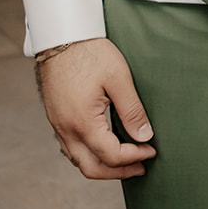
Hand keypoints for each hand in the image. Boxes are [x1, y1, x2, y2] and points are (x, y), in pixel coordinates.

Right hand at [37, 37, 156, 178]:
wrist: (61, 36)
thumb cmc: (90, 53)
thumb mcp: (118, 78)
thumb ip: (132, 111)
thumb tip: (144, 137)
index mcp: (82, 122)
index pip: (111, 155)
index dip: (134, 157)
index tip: (152, 150)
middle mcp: (66, 130)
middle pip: (91, 168)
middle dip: (118, 172)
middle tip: (141, 167)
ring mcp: (58, 125)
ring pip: (78, 161)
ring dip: (103, 165)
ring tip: (126, 160)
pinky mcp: (56, 118)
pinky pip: (70, 148)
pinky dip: (89, 155)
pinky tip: (104, 146)